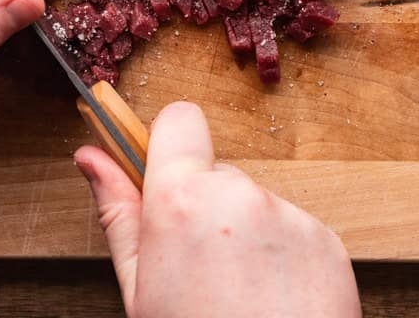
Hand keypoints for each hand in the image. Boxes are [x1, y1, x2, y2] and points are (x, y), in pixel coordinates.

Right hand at [74, 102, 360, 317]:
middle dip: (204, 208)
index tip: (164, 178)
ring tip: (238, 294)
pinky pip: (293, 231)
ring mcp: (290, 216)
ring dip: (244, 236)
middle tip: (199, 271)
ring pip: (254, 205)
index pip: (179, 119)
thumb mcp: (139, 289)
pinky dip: (282, 258)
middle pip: (216, 174)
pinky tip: (271, 301)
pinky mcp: (327, 241)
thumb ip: (118, 213)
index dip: (169, 145)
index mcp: (183, 201)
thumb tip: (90, 158)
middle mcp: (240, 196)